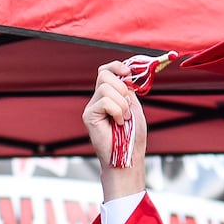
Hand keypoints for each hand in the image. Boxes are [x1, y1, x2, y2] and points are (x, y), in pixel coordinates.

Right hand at [83, 61, 146, 198]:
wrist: (128, 157)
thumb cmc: (132, 137)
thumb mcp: (134, 107)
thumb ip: (128, 90)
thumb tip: (127, 74)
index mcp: (109, 96)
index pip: (106, 71)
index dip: (116, 66)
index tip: (128, 74)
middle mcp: (97, 100)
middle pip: (105, 75)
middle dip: (122, 88)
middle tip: (127, 108)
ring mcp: (91, 107)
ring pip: (106, 88)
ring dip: (122, 104)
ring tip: (124, 119)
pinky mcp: (88, 116)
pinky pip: (105, 101)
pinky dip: (117, 111)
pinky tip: (118, 123)